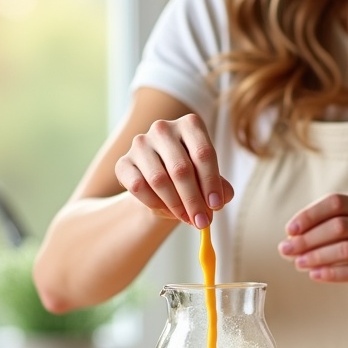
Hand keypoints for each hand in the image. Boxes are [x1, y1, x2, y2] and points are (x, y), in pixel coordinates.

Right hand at [113, 113, 232, 227]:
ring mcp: (140, 143)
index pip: (203, 154)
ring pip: (159, 180)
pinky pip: (139, 188)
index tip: (216, 205)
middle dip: (194, 200)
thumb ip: (220, 187)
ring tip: (187, 219)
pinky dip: (154, 204)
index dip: (211, 183)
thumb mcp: (207, 180)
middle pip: (181, 168)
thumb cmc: (189, 178)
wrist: (157, 183)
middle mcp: (163, 128)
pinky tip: (166, 210)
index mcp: (190, 125)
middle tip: (203, 222)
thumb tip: (224, 197)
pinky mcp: (123, 162)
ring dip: (176, 205)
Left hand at [277, 194, 347, 306]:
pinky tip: (315, 275)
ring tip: (297, 264)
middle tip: (286, 250)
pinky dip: (331, 273)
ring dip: (316, 256)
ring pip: (346, 249)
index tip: (289, 230)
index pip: (335, 202)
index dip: (309, 215)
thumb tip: (290, 239)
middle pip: (338, 226)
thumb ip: (329, 228)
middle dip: (307, 238)